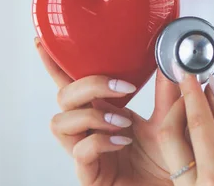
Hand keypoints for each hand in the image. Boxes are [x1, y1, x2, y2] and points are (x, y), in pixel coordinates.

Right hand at [35, 37, 176, 185]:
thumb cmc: (165, 161)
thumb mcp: (169, 121)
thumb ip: (167, 95)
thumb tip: (172, 64)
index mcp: (102, 111)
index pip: (73, 83)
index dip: (54, 64)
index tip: (42, 41)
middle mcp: (89, 129)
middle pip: (63, 96)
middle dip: (89, 85)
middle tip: (123, 88)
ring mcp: (85, 151)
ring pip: (61, 122)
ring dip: (92, 115)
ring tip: (122, 122)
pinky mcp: (88, 174)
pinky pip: (80, 151)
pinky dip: (100, 141)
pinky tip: (121, 141)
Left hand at [157, 72, 213, 185]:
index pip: (198, 124)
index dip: (192, 93)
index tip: (188, 72)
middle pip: (169, 136)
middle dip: (178, 106)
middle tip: (191, 89)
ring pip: (170, 153)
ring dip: (179, 126)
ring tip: (198, 108)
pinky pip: (178, 169)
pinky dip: (185, 146)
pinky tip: (200, 136)